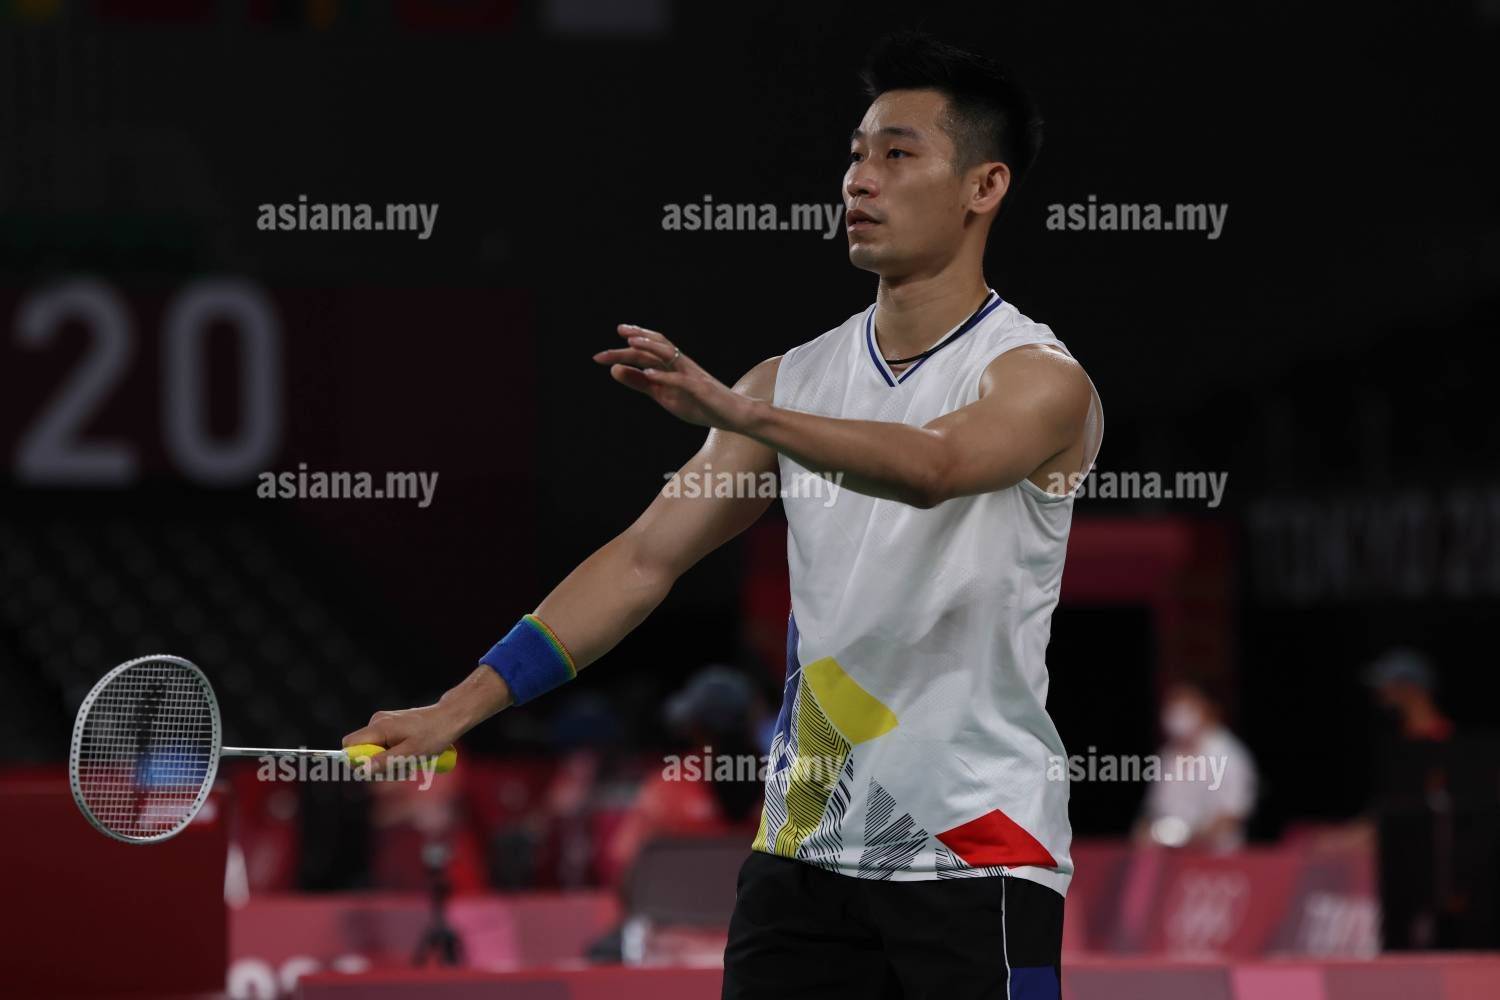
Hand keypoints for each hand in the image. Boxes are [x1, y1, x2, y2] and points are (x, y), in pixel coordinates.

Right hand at [342, 701, 463, 770]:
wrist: (450, 718)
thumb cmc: (434, 735)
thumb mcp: (410, 753)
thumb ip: (385, 761)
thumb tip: (362, 770)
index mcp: (379, 726)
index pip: (349, 744)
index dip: (356, 760)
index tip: (376, 770)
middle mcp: (377, 722)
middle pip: (362, 750)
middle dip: (378, 764)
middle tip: (401, 768)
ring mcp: (384, 722)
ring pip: (375, 750)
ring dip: (390, 761)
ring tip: (412, 761)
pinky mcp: (392, 725)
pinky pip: (384, 745)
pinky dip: (395, 754)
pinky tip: (412, 756)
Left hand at [593, 324, 757, 430]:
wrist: (734, 414)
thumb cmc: (700, 403)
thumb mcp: (663, 395)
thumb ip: (641, 383)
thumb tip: (615, 370)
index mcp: (672, 366)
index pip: (649, 348)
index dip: (632, 340)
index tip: (613, 337)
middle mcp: (682, 365)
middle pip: (654, 348)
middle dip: (630, 346)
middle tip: (604, 352)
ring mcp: (692, 375)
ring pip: (669, 355)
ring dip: (649, 348)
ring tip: (630, 344)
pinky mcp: (700, 389)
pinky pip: (681, 380)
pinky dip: (665, 376)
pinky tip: (650, 375)